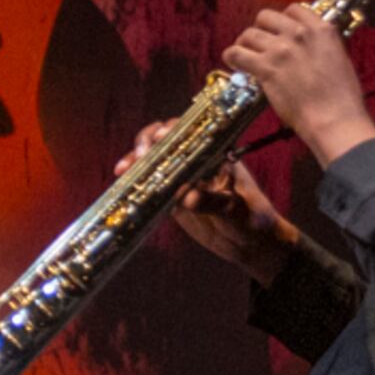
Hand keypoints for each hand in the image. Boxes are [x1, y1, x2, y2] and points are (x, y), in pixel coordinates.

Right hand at [123, 118, 297, 285]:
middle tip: (140, 155)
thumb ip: (214, 202)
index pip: (192, 132)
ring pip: (154, 158)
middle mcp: (197, 159)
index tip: (160, 137)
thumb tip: (187, 196)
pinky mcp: (172, 194)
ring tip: (123, 170)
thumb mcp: (236, 210)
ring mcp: (183, 176)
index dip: (173, 130)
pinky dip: (135, 181)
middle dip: (148, 142)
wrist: (250, 244)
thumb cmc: (252, 220)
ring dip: (136, 160)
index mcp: (217, 154)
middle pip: (167, 139)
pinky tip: (122, 182)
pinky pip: (150, 182)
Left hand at [222, 5, 374, 166]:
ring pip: (249, 34)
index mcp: (322, 30)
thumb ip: (321, 46)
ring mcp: (281, 49)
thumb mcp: (340, 60)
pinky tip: (233, 62)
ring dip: (244, 44)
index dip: (282, 19)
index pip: (294, 9)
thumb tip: (307, 46)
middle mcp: (299, 34)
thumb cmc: (341, 97)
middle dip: (260, 28)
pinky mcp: (266, 67)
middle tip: (259, 42)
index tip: (277, 29)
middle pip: (266, 17)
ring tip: (244, 54)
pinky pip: (237, 53)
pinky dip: (232, 57)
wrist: (334, 119)